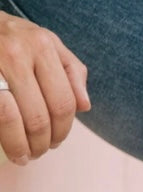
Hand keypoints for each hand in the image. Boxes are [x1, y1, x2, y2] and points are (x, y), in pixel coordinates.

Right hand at [0, 13, 89, 165]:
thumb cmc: (13, 36)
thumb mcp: (46, 42)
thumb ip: (71, 70)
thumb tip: (85, 106)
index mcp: (42, 47)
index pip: (63, 102)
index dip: (63, 130)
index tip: (56, 142)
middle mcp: (17, 54)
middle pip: (39, 116)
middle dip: (42, 143)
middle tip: (39, 152)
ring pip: (11, 119)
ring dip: (20, 146)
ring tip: (24, 155)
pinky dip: (5, 138)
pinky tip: (8, 147)